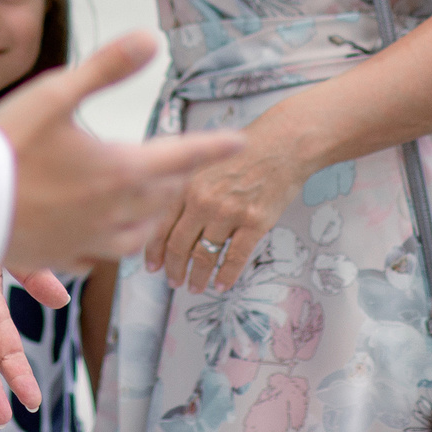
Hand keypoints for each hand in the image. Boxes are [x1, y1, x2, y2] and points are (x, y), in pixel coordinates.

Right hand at [0, 33, 245, 272]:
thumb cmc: (6, 144)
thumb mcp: (54, 93)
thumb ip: (106, 68)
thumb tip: (151, 38)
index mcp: (121, 170)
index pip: (183, 156)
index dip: (212, 146)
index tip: (238, 142)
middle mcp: (115, 212)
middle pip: (163, 195)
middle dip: (178, 178)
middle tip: (185, 166)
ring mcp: (89, 240)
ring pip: (140, 232)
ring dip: (153, 213)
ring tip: (152, 200)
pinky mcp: (62, 258)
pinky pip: (101, 254)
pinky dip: (113, 239)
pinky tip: (102, 234)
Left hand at [146, 140, 304, 290]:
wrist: (281, 144)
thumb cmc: (240, 151)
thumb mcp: (201, 160)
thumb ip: (181, 184)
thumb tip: (161, 212)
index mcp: (184, 183)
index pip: (159, 224)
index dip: (154, 249)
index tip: (151, 264)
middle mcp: (202, 200)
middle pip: (179, 244)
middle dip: (173, 267)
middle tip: (172, 281)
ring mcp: (228, 212)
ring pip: (205, 255)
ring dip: (198, 276)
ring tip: (194, 286)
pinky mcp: (254, 222)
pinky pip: (236, 257)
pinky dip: (226, 275)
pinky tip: (221, 285)